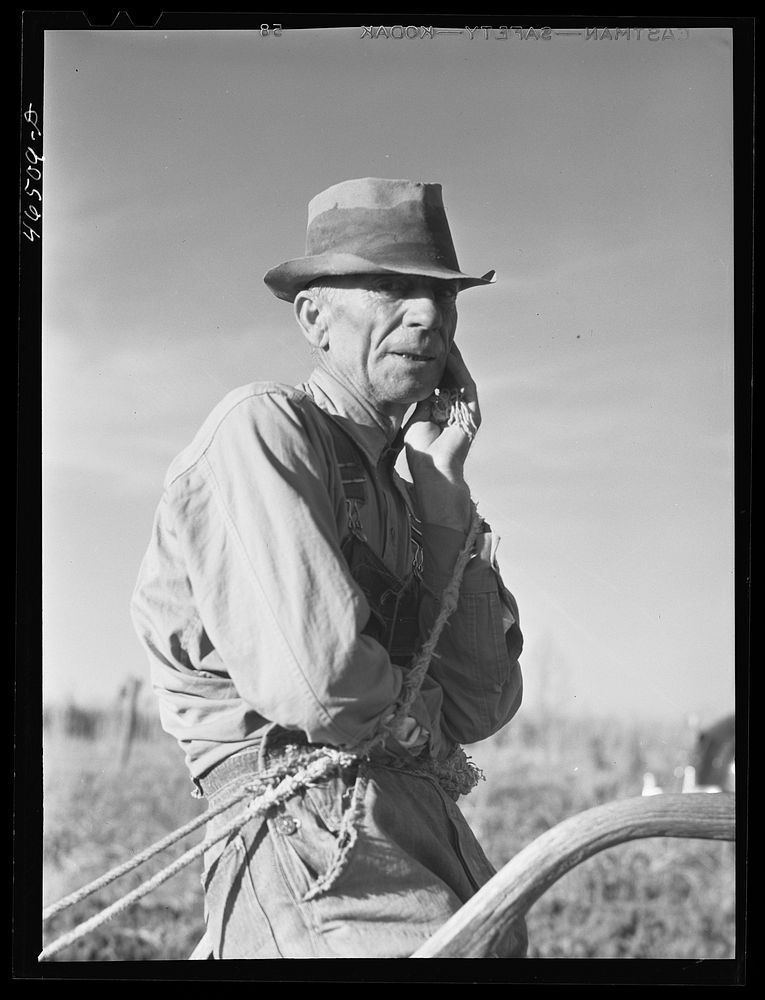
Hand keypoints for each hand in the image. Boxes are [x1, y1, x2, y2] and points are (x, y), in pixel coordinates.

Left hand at [403, 344, 479, 530]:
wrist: (432, 470)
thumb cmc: (421, 451)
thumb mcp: (416, 417)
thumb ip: (420, 400)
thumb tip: (417, 380)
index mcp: (442, 410)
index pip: (438, 381)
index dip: (432, 364)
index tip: (422, 347)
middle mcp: (456, 408)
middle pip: (451, 377)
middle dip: (444, 357)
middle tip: (435, 337)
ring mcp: (465, 411)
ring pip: (460, 379)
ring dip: (453, 360)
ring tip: (444, 341)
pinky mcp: (472, 415)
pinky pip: (467, 388)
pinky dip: (460, 372)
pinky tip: (451, 358)